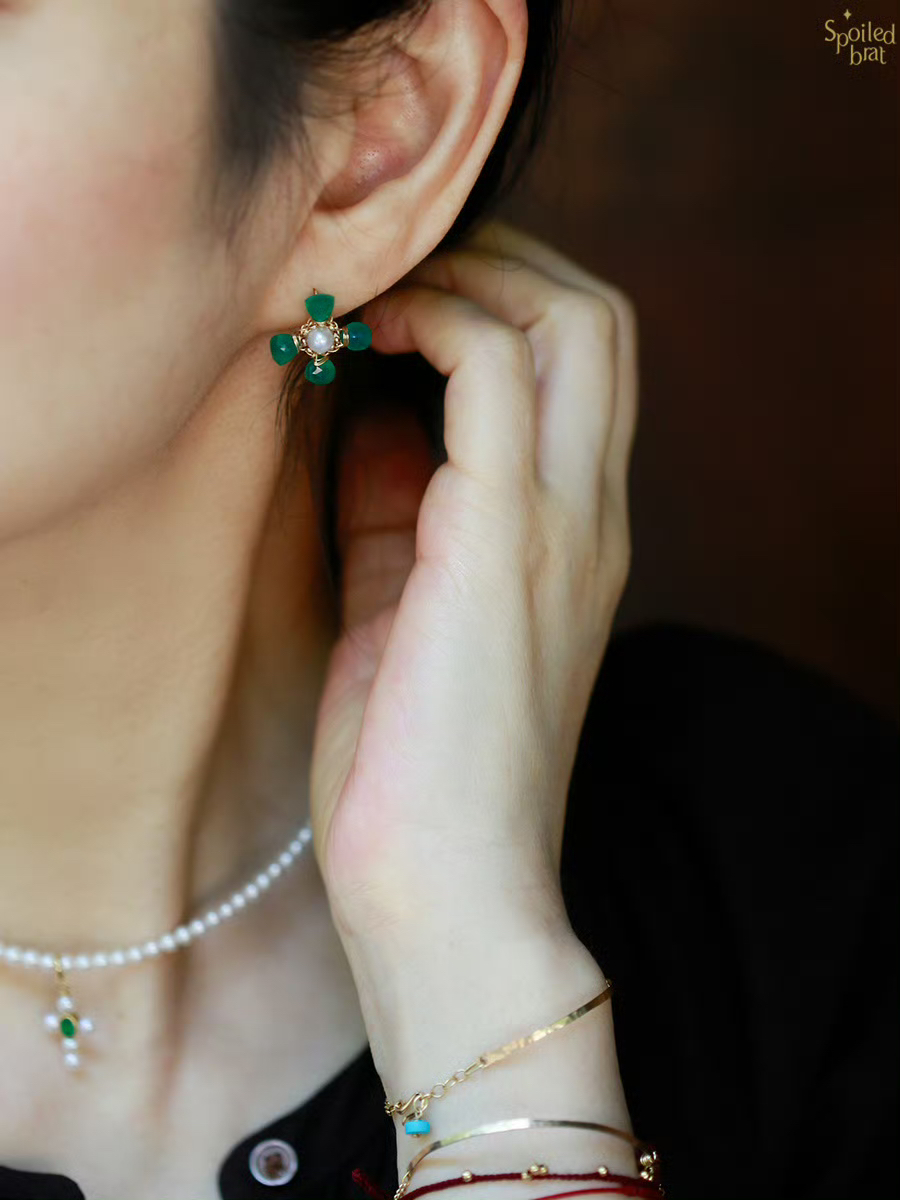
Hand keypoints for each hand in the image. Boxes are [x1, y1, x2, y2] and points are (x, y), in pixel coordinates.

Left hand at [307, 219, 637, 948]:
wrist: (450, 895)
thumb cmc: (417, 771)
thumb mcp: (403, 613)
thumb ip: (396, 512)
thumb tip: (362, 415)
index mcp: (577, 538)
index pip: (584, 365)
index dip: (500, 299)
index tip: (399, 298)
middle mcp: (593, 516)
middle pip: (597, 317)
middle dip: (498, 260)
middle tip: (396, 272)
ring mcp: (563, 525)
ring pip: (568, 321)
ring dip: (469, 276)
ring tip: (377, 293)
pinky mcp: (502, 541)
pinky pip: (491, 376)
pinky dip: (433, 324)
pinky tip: (362, 336)